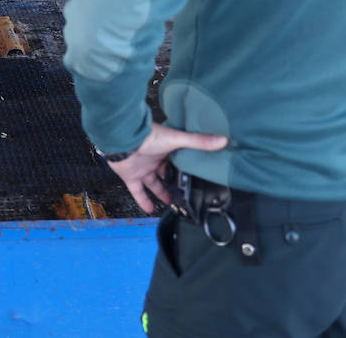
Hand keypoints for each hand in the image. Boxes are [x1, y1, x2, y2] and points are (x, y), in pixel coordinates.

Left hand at [106, 122, 227, 214]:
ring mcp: (142, 168)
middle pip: (166, 172)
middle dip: (174, 181)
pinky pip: (137, 191)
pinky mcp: (131, 176)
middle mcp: (154, 159)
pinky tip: (150, 209)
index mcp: (166, 148)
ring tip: (171, 202)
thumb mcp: (177, 139)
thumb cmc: (148, 136)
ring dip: (161, 193)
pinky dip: (143, 200)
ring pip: (153, 183)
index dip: (186, 165)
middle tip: (185, 191)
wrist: (122, 140)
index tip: (196, 174)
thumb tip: (222, 140)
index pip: (178, 158)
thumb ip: (198, 141)